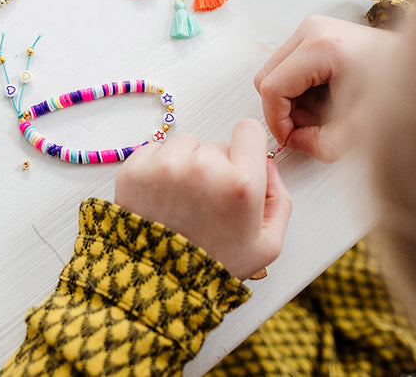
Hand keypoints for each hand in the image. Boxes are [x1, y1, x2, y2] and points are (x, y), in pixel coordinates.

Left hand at [114, 119, 291, 280]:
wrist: (157, 284)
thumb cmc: (213, 265)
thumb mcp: (267, 245)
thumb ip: (279, 198)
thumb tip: (267, 163)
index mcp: (241, 184)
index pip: (249, 130)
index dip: (247, 146)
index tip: (239, 161)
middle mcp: (204, 168)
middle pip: (216, 144)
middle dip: (215, 167)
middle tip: (207, 203)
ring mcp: (166, 166)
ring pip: (185, 145)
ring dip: (186, 164)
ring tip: (182, 201)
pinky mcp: (136, 168)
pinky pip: (155, 149)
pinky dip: (158, 166)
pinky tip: (161, 197)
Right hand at [254, 15, 393, 162]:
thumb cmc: (399, 90)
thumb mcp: (359, 129)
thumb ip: (319, 145)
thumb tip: (294, 142)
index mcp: (321, 46)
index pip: (271, 87)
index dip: (277, 121)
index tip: (292, 139)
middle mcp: (312, 30)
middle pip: (267, 78)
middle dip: (283, 110)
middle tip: (309, 129)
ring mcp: (313, 29)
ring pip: (275, 72)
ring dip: (291, 101)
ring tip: (323, 114)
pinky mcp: (316, 34)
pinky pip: (288, 67)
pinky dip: (300, 90)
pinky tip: (324, 99)